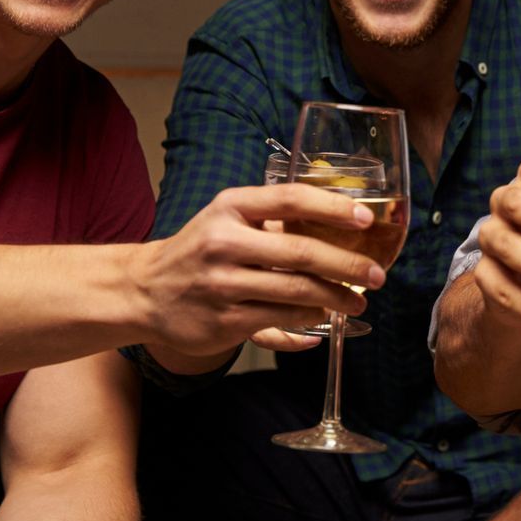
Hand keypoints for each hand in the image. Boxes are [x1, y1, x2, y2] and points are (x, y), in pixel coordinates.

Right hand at [138, 184, 386, 358]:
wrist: (144, 291)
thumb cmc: (199, 250)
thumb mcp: (226, 218)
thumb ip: (272, 218)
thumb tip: (338, 222)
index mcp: (230, 207)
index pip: (291, 199)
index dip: (333, 207)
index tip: (366, 218)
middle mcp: (225, 242)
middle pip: (301, 252)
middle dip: (348, 265)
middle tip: (377, 274)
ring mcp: (223, 284)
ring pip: (296, 292)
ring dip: (336, 299)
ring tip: (357, 302)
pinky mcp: (225, 321)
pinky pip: (281, 321)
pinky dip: (310, 321)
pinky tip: (325, 320)